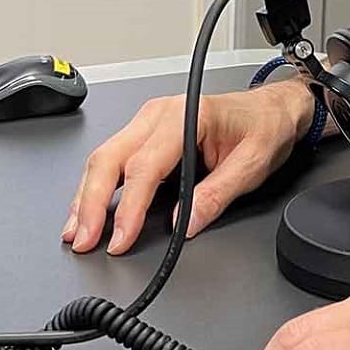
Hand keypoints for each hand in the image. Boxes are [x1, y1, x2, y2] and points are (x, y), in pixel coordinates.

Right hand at [61, 79, 314, 254]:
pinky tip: (87, 209)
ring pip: (105, 158)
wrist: (273, 109)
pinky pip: (113, 158)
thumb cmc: (264, 128)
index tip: (120, 238)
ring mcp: (149, 121)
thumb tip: (185, 224)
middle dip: (90, 203)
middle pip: (111, 158)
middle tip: (84, 240)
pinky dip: (95, 186)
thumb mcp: (252, 165)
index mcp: (185, 116)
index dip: (128, 207)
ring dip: (86, 196)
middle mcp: (160, 114)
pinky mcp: (146, 134)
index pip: (145, 166)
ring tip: (76, 232)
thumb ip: (217, 194)